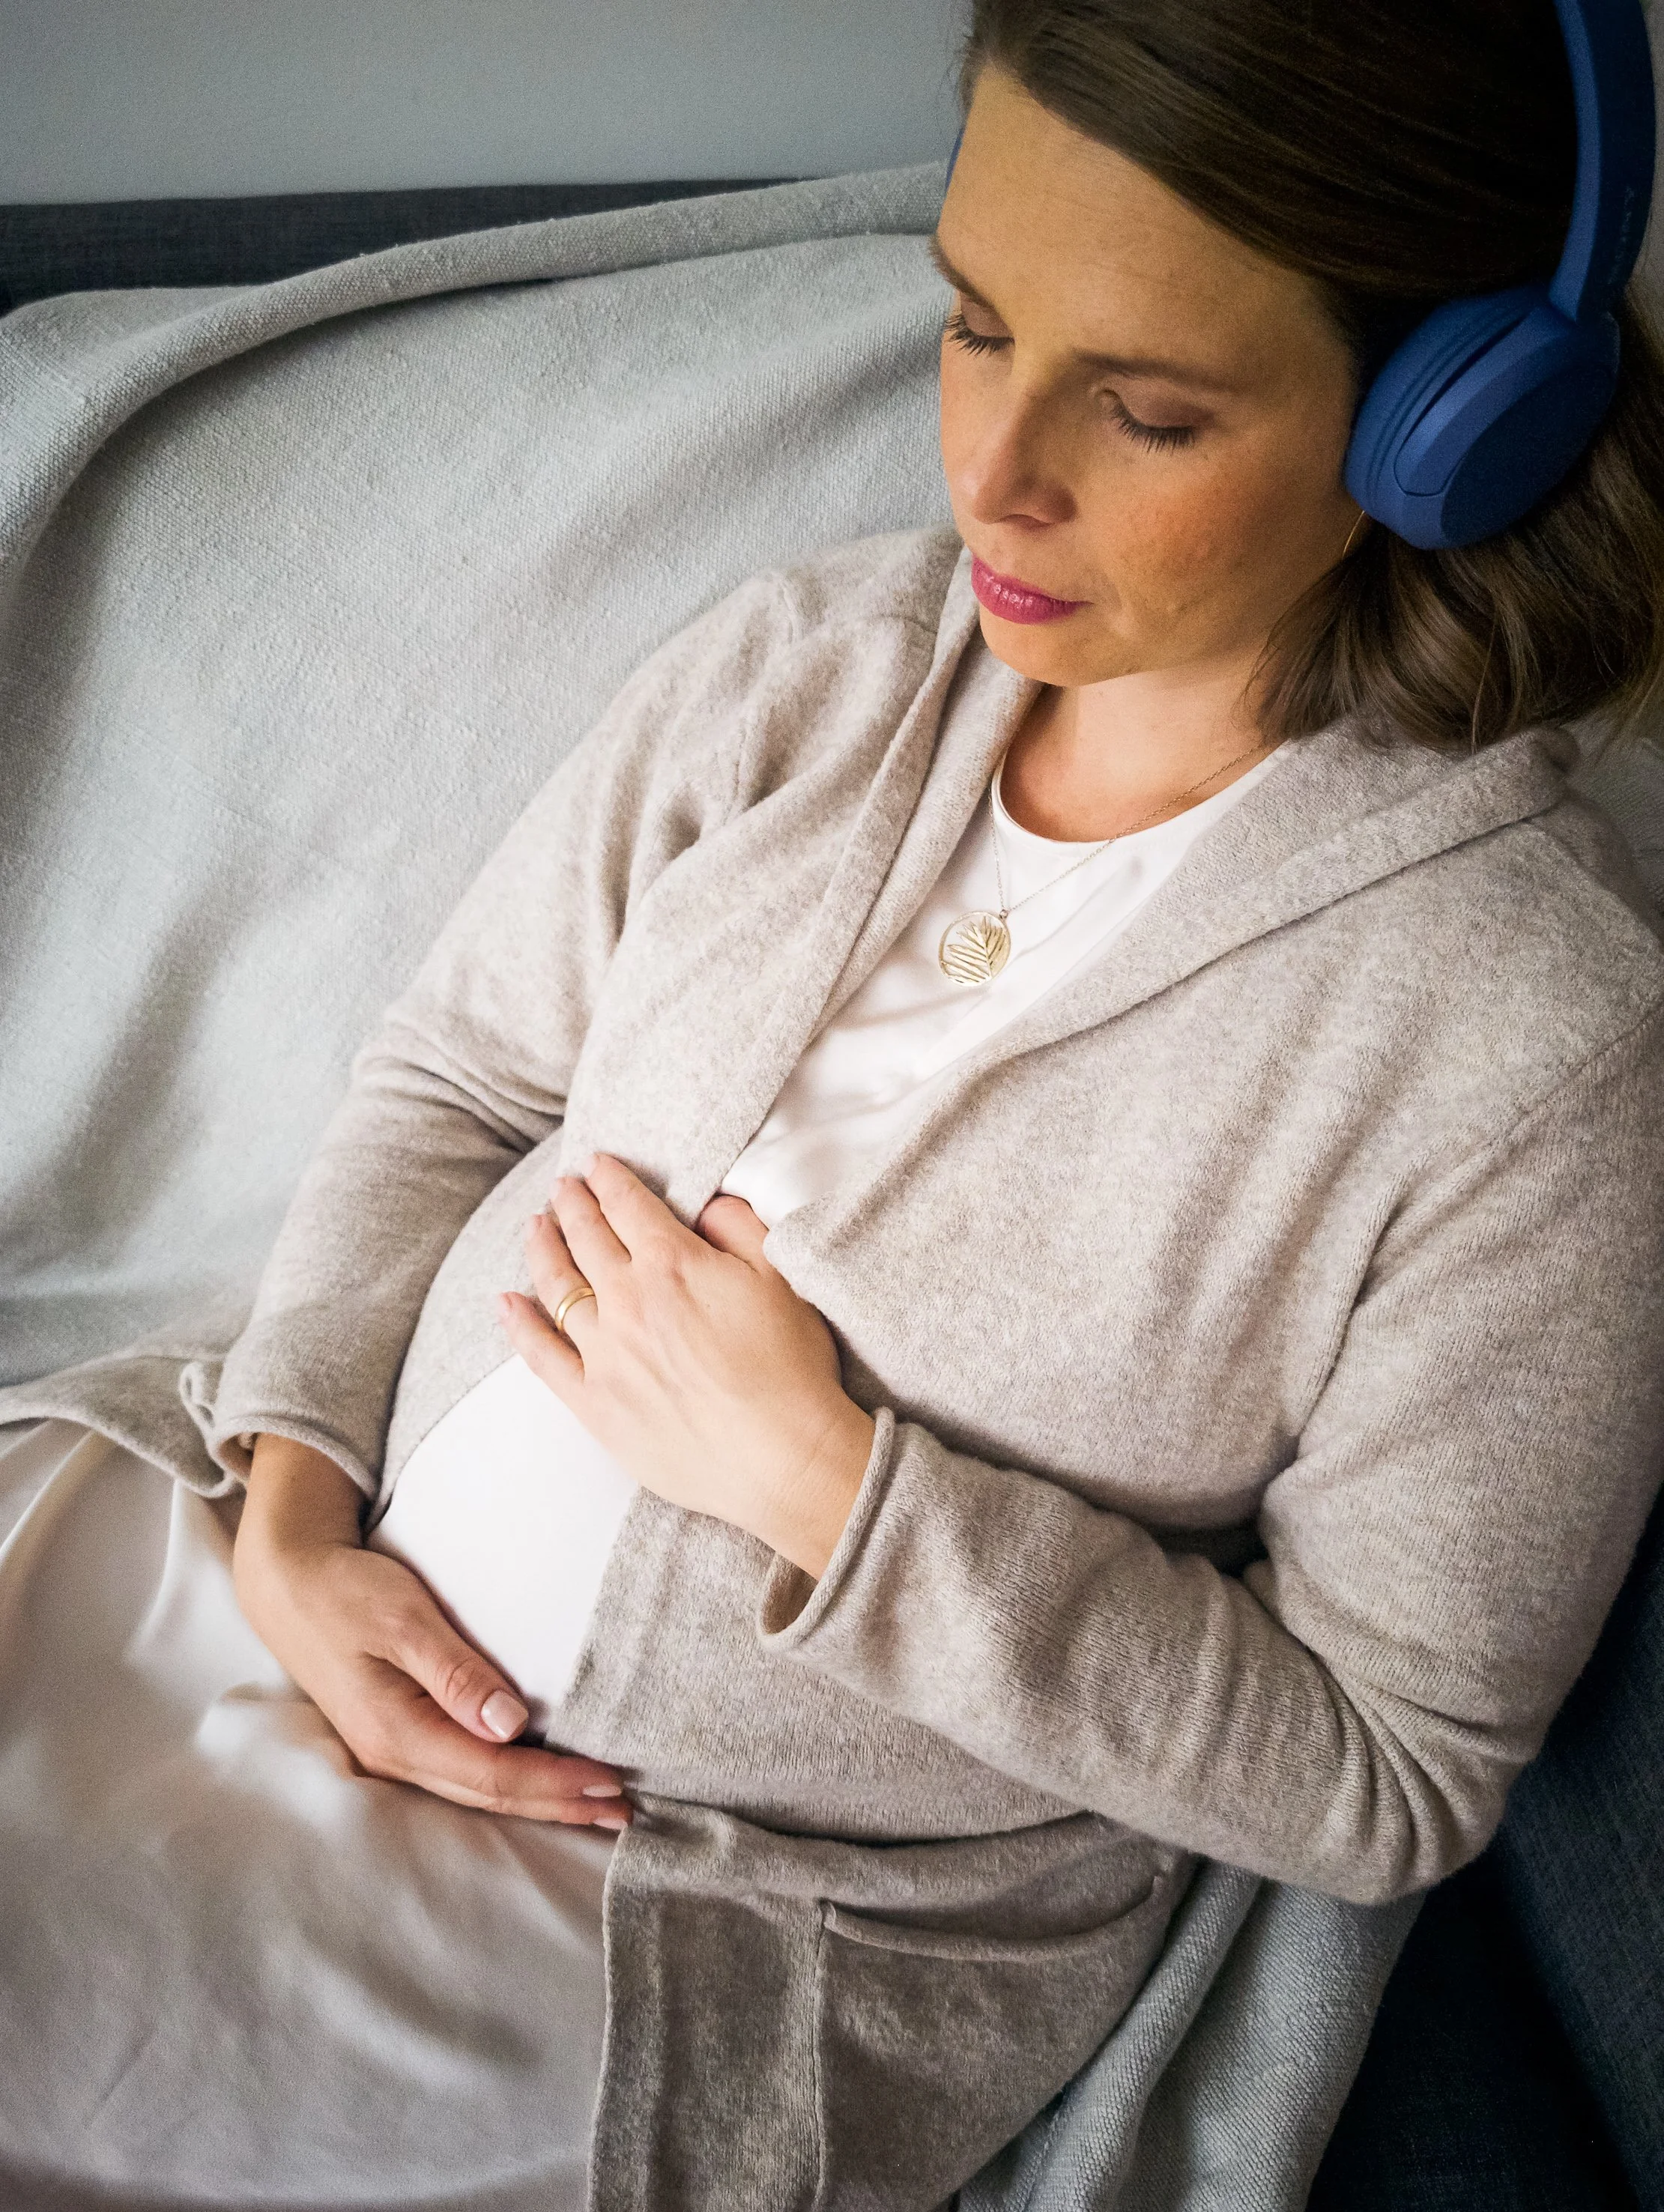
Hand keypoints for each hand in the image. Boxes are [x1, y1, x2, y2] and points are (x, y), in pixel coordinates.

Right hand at [233, 1434, 631, 1825]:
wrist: (289, 1586)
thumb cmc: (348, 1592)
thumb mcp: (403, 1620)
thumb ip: (456, 1674)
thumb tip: (511, 1727)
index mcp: (396, 1732)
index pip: (491, 1774)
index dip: (554, 1785)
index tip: (609, 1784)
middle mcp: (394, 1756)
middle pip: (490, 1796)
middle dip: (558, 1806)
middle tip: (623, 1812)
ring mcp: (394, 1752)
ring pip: (477, 1791)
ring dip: (539, 1801)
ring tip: (597, 1807)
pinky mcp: (399, 1736)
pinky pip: (464, 1773)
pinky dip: (511, 1782)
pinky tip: (542, 1781)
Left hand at [498, 1154, 876, 1577]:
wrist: (780, 1457)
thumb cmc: (789, 1367)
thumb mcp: (779, 1274)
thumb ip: (737, 1226)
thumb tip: (706, 1204)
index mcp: (673, 1262)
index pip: (628, 1205)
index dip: (610, 1178)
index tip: (597, 1164)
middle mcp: (628, 1300)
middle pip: (587, 1237)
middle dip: (572, 1204)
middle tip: (563, 1187)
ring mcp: (604, 1353)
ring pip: (557, 1286)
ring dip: (542, 1249)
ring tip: (536, 1227)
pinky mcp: (593, 1403)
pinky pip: (541, 1355)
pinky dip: (519, 1324)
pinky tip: (506, 1302)